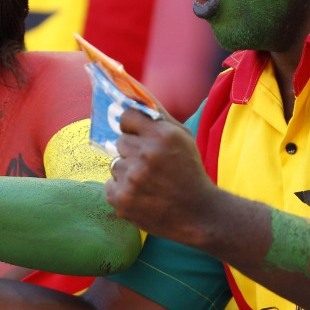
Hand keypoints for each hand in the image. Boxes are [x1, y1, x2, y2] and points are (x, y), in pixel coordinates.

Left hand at [104, 105, 217, 240]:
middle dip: (132, 152)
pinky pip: (110, 185)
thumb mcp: (183, 138)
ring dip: (127, 172)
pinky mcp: (122, 199)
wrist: (199, 215)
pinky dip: (122, 191)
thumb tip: (131, 95)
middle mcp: (146, 154)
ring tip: (149, 183)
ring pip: (114, 164)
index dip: (132, 126)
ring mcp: (132, 178)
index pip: (126, 116)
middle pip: (120, 142)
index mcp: (163, 135)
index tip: (139, 135)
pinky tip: (142, 196)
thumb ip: (158, 116)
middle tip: (151, 165)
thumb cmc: (189, 172)